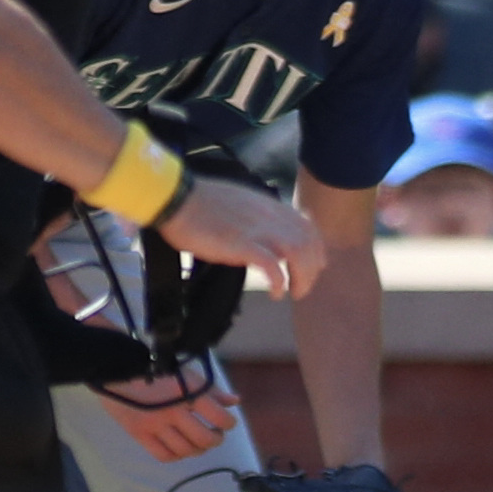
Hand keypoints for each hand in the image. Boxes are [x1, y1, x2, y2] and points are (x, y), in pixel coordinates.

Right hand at [97, 368, 240, 462]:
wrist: (118, 372)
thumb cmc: (158, 373)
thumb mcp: (188, 376)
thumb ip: (212, 391)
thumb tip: (235, 402)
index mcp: (189, 393)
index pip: (220, 418)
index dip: (228, 424)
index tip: (226, 423)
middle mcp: (173, 411)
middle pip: (204, 439)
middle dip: (215, 440)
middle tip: (214, 434)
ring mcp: (155, 425)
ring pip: (186, 450)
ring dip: (198, 449)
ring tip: (198, 441)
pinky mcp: (139, 434)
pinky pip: (164, 455)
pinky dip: (177, 455)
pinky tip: (179, 447)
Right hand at [157, 177, 325, 299]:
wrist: (176, 198)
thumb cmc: (200, 203)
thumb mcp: (240, 202)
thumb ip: (258, 215)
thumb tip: (265, 232)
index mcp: (269, 206)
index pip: (307, 226)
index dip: (316, 248)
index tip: (314, 265)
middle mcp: (269, 217)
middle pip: (308, 243)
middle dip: (312, 269)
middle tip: (302, 287)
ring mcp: (257, 230)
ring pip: (298, 253)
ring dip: (302, 277)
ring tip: (294, 293)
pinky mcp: (241, 244)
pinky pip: (272, 265)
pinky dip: (280, 282)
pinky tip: (276, 293)